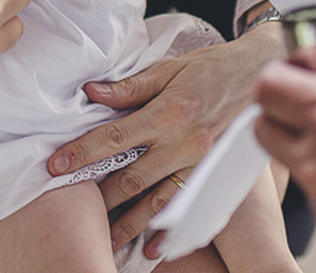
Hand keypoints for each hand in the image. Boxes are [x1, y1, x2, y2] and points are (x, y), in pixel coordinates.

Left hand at [45, 24, 282, 249]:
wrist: (260, 74)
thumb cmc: (211, 68)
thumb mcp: (169, 68)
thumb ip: (130, 87)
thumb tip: (92, 92)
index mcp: (168, 112)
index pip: (116, 136)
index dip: (83, 152)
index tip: (56, 165)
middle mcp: (184, 143)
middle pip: (132, 176)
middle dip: (99, 196)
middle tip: (71, 211)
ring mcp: (200, 163)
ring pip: (157, 199)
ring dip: (129, 223)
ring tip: (105, 241)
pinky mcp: (212, 174)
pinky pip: (186, 206)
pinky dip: (169, 230)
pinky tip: (153, 248)